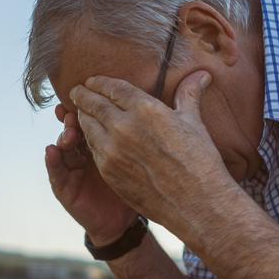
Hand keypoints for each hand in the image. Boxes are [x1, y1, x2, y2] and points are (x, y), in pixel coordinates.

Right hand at [44, 103, 137, 245]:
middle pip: (76, 127)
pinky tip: (51, 150)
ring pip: (63, 145)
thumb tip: (155, 105)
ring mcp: (71, 167)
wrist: (123, 222)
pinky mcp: (64, 187)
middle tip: (76, 109)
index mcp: (102, 140)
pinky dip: (52, 160)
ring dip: (64, 135)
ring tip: (69, 131)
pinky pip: (55, 171)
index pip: (94, 118)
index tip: (93, 93)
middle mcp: (83, 151)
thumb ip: (141, 135)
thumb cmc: (135, 186)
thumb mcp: (138, 158)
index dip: (92, 106)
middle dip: (75, 116)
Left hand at [67, 70, 240, 241]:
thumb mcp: (194, 123)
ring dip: (83, 116)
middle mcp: (124, 127)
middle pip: (93, 104)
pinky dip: (90, 139)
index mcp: (146, 109)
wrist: (196, 204)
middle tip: (77, 91)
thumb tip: (202, 74)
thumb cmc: (199, 162)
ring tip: (82, 112)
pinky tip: (93, 137)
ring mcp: (112, 150)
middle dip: (83, 95)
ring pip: (87, 126)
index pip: (113, 88)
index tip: (92, 80)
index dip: (100, 82)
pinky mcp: (108, 171)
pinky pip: (92, 149)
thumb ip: (189, 95)